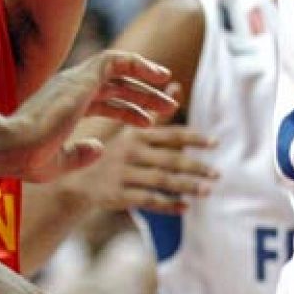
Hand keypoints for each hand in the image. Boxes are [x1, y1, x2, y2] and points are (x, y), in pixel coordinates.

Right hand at [6, 51, 179, 182]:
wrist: (13, 147)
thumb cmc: (28, 159)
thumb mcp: (59, 162)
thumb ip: (80, 154)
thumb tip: (100, 147)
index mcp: (64, 106)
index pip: (102, 101)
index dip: (128, 110)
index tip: (150, 121)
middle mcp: (69, 88)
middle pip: (114, 85)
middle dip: (143, 95)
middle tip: (169, 106)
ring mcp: (75, 80)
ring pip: (118, 69)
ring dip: (146, 79)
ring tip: (169, 93)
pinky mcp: (81, 77)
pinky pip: (116, 60)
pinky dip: (139, 63)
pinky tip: (160, 75)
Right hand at [74, 124, 218, 214]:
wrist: (75, 179)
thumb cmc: (110, 153)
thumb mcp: (129, 129)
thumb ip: (156, 113)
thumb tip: (176, 86)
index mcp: (134, 135)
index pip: (169, 135)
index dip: (193, 138)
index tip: (215, 142)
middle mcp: (129, 152)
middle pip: (168, 160)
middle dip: (195, 167)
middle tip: (217, 174)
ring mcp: (123, 174)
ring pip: (161, 181)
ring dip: (186, 187)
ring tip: (208, 191)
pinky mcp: (118, 194)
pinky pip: (147, 200)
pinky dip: (168, 205)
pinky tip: (185, 207)